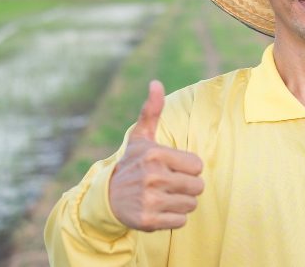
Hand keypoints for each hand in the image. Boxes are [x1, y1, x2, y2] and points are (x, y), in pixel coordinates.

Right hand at [108, 80, 204, 231]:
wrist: (107, 198)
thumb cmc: (131, 164)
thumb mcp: (140, 137)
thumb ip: (151, 111)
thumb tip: (156, 83)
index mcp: (155, 154)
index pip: (197, 166)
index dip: (188, 168)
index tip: (172, 168)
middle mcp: (153, 176)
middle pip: (197, 187)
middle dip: (187, 187)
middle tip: (169, 185)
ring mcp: (150, 200)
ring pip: (191, 205)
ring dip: (181, 203)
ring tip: (164, 197)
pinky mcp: (149, 220)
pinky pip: (180, 221)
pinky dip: (173, 218)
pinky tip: (159, 210)